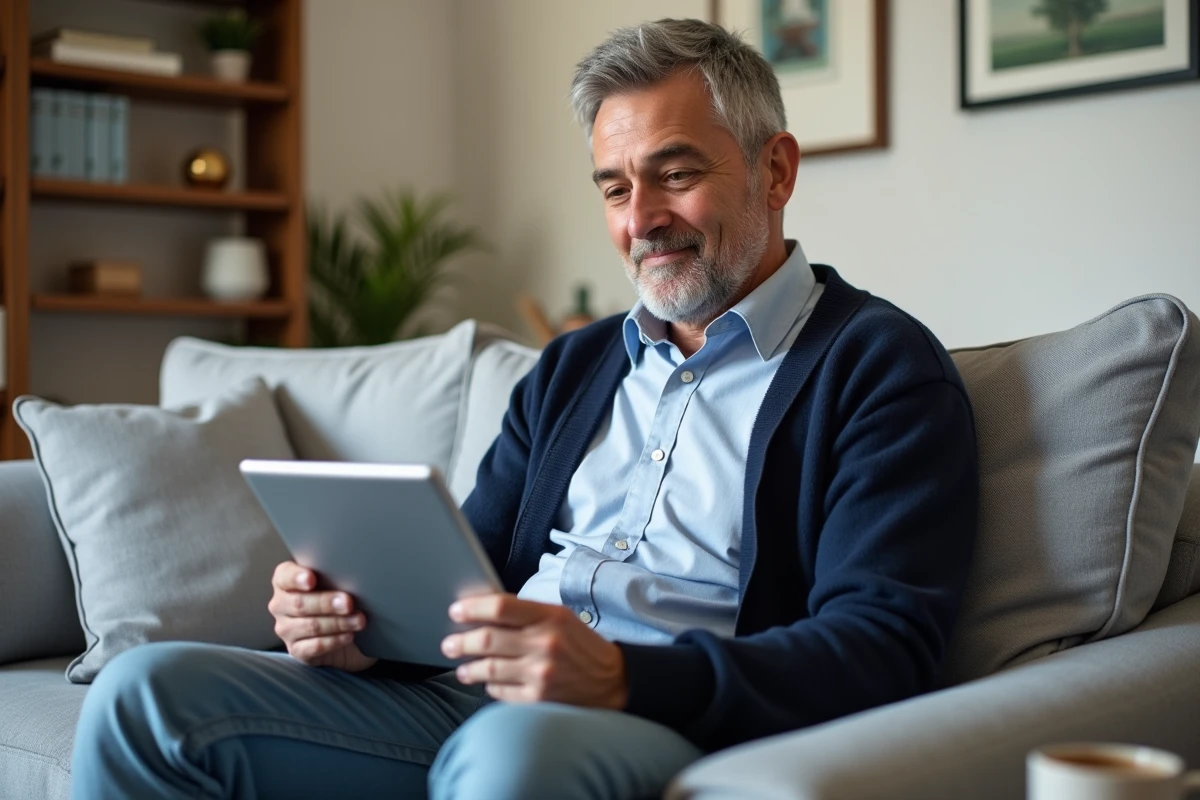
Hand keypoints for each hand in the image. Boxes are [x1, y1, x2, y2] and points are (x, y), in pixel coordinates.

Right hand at [268, 561, 377, 671]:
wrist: (343, 634)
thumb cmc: (336, 600)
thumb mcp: (335, 583)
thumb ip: (333, 576)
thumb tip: (350, 572)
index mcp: (285, 582)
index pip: (284, 576)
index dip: (297, 578)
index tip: (312, 579)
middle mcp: (281, 605)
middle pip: (299, 603)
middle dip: (326, 603)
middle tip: (348, 603)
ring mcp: (286, 629)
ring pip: (310, 626)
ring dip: (338, 623)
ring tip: (359, 620)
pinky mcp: (297, 650)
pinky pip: (314, 646)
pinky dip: (334, 640)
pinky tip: (349, 635)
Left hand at [440, 594, 626, 707]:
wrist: (614, 681)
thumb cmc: (581, 645)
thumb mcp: (561, 617)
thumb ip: (527, 613)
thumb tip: (483, 612)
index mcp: (550, 617)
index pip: (500, 607)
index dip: (472, 608)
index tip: (455, 611)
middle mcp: (545, 644)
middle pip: (487, 639)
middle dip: (460, 642)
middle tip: (448, 644)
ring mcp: (541, 673)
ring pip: (488, 669)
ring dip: (468, 668)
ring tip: (463, 668)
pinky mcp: (539, 699)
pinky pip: (500, 692)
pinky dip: (490, 686)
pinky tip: (488, 683)